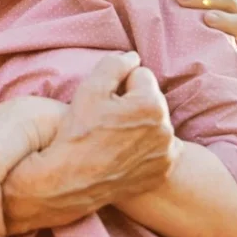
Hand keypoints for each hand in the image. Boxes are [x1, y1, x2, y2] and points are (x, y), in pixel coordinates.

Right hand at [4, 52, 177, 232]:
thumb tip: (133, 57)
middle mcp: (166, 129)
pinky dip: (146, 147)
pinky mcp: (162, 171)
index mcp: (151, 104)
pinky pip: (159, 147)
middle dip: (133, 103)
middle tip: (108, 120)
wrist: (70, 179)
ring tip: (114, 137)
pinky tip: (125, 152)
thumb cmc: (78, 131)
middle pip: (151, 99)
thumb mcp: (90, 88)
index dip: (120, 85)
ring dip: (141, 124)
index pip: (141, 75)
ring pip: (155, 122)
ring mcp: (166, 153)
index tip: (106, 102)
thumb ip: (115, 64)